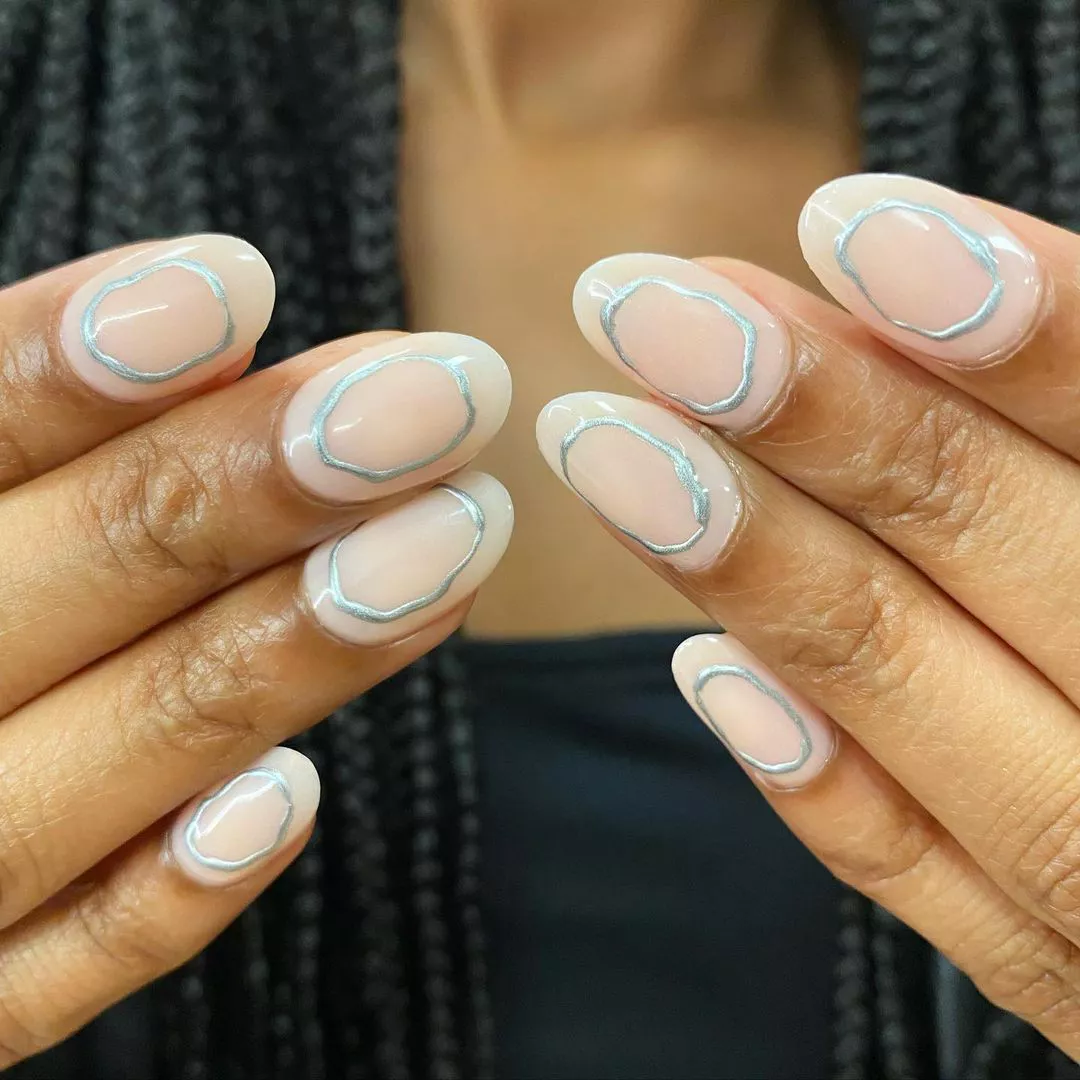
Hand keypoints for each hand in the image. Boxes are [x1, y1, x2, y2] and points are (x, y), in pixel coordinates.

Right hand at [0, 235, 511, 1064]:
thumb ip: (40, 445)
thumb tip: (215, 341)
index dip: (70, 366)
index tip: (236, 281)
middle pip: (71, 581)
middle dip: (257, 481)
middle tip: (453, 390)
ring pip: (103, 762)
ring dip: (287, 649)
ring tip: (462, 534)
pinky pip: (57, 971)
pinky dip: (164, 898)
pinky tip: (291, 797)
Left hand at [539, 173, 1079, 1057]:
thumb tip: (925, 301)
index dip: (1028, 327)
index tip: (847, 225)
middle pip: (1011, 548)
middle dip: (820, 418)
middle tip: (644, 306)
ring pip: (933, 706)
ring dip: (759, 567)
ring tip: (605, 443)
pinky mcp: (1079, 988)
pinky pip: (934, 889)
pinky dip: (824, 784)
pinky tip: (705, 668)